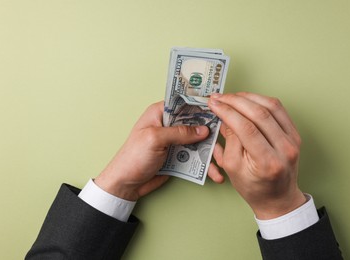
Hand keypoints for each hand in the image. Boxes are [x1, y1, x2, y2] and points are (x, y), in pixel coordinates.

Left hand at [95, 101, 209, 200]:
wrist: (126, 184)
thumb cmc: (133, 157)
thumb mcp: (155, 139)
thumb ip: (179, 132)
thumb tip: (203, 130)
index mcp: (160, 113)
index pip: (184, 103)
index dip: (201, 105)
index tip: (219, 109)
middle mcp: (169, 124)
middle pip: (196, 123)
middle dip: (211, 133)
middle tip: (224, 141)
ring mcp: (174, 141)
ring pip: (198, 142)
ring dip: (210, 152)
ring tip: (220, 163)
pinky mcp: (177, 156)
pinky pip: (195, 157)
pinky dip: (205, 165)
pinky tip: (213, 173)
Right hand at [208, 92, 305, 219]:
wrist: (277, 198)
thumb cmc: (253, 187)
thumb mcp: (232, 167)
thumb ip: (229, 140)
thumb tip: (225, 114)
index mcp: (268, 162)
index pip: (246, 128)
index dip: (228, 112)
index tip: (214, 103)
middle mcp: (285, 149)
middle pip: (260, 114)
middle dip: (236, 101)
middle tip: (219, 97)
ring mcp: (293, 140)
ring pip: (272, 106)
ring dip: (249, 97)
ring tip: (231, 97)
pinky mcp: (294, 134)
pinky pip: (279, 109)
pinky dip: (262, 100)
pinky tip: (248, 100)